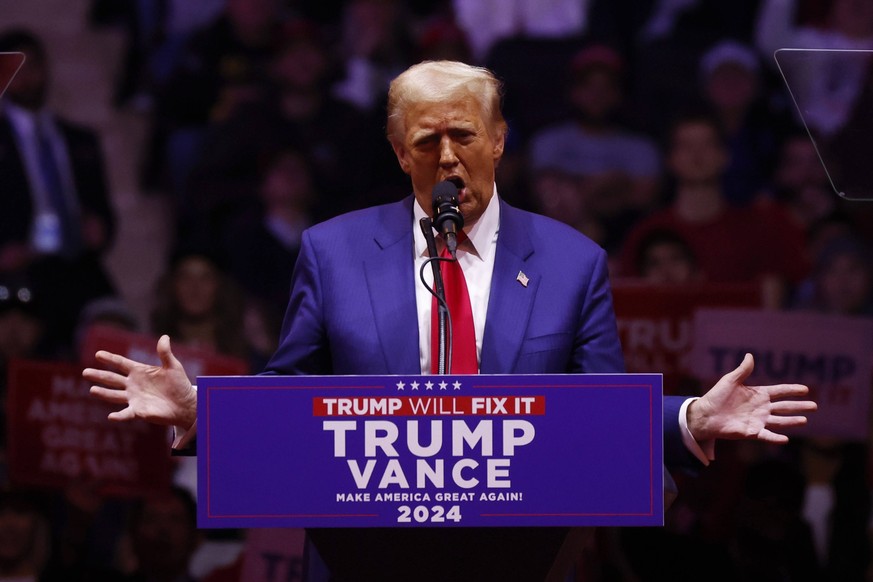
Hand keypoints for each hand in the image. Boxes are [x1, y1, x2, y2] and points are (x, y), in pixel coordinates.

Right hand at [83, 335, 196, 429]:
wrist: (185, 404)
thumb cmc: (179, 384)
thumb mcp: (173, 366)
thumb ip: (165, 353)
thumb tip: (164, 336)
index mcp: (139, 371)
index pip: (121, 363)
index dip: (110, 359)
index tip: (98, 354)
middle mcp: (133, 384)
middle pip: (112, 378)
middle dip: (99, 375)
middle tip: (85, 372)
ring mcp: (134, 398)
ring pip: (114, 395)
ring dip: (104, 393)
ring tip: (92, 390)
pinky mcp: (138, 411)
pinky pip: (126, 414)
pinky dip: (119, 416)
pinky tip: (111, 416)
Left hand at [687, 353, 816, 442]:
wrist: (705, 415)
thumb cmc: (716, 397)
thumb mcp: (730, 380)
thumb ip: (742, 370)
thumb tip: (750, 355)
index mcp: (757, 394)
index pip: (779, 391)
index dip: (792, 390)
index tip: (806, 389)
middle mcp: (761, 407)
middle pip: (784, 406)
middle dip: (799, 406)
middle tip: (814, 406)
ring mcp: (758, 420)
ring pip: (780, 421)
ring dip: (792, 421)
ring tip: (805, 420)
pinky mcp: (752, 432)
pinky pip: (767, 435)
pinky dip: (776, 438)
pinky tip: (786, 439)